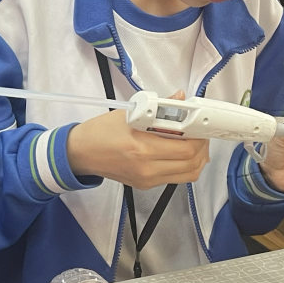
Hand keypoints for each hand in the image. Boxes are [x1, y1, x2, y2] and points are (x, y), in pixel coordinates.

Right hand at [66, 104, 210, 191]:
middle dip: (202, 147)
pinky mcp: (146, 185)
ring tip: (194, 144)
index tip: (200, 125)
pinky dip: (185, 166)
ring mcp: (147, 179)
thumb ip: (159, 107)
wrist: (81, 153)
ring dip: (197, 159)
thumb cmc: (100, 132)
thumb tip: (179, 98)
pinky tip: (180, 153)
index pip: (186, 148)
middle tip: (200, 134)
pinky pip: (176, 178)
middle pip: (192, 163)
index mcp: (142, 148)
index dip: (199, 136)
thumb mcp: (129, 114)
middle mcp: (146, 168)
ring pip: (188, 174)